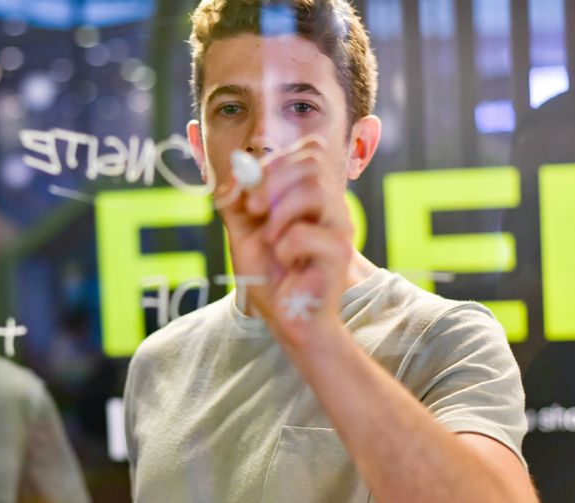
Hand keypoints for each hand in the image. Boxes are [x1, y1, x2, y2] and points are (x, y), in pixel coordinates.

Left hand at [217, 135, 354, 350]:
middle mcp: (331, 206)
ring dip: (280, 211)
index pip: (309, 150)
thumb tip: (235, 171)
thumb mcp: (242, 232)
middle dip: (273, 179)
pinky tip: (286, 261)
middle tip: (254, 209)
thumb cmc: (270, 277)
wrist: (286, 319)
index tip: (251, 190)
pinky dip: (285, 245)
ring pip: (315, 190)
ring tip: (270, 239)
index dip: (276, 160)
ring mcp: (339, 228)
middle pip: (312, 162)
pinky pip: (307, 233)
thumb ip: (236, 201)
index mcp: (313, 195)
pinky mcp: (339, 254)